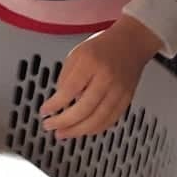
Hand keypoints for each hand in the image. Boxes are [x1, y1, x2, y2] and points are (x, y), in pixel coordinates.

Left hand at [43, 17, 161, 137]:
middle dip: (64, 122)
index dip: (55, 104)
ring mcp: (119, 90)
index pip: (69, 89)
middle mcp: (106, 77)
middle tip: (50, 126)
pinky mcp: (126, 99)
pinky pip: (110, 120)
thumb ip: (66, 77)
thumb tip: (58, 102)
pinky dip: (95, 129)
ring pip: (98, 119)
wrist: (131, 43)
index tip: (44, 111)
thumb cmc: (102, 47)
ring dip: (78, 131)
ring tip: (63, 133)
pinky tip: (83, 130)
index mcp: (91, 62)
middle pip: (84, 108)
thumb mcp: (77, 54)